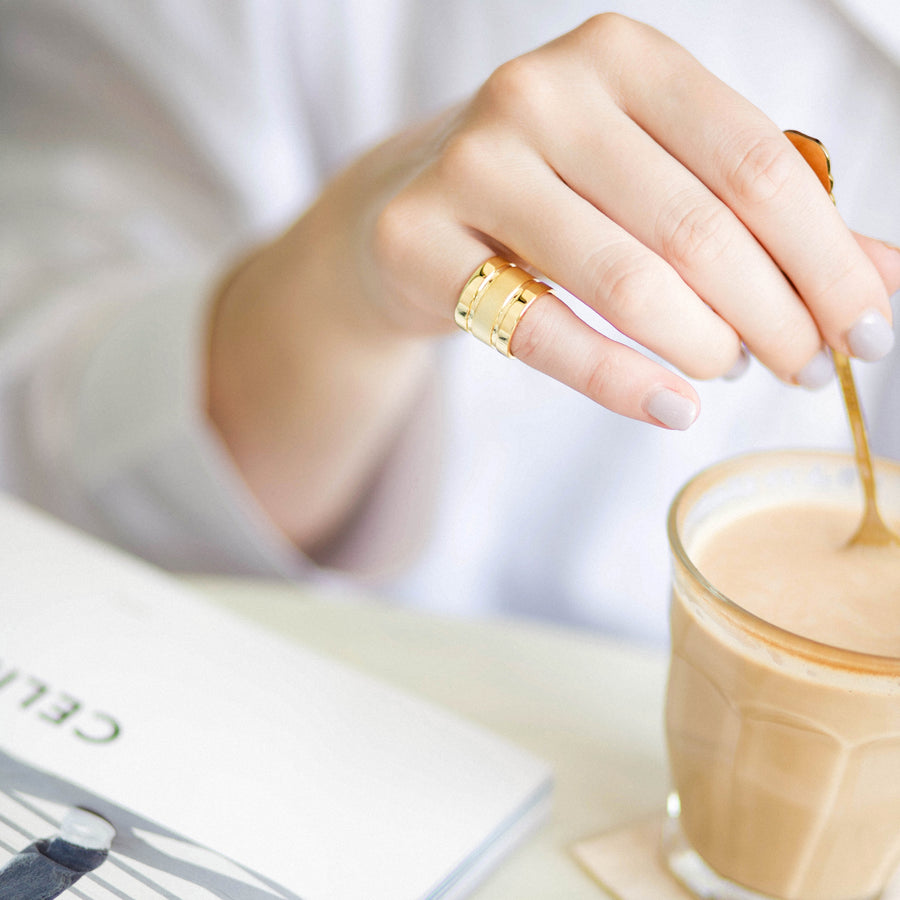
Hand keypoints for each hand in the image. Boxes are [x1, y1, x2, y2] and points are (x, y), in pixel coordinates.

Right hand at [369, 14, 898, 426]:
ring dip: (706, 347)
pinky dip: (621, 381)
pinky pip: (543, 332)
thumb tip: (883, 282)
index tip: (869, 332)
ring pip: (626, 280)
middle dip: (776, 317)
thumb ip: (763, 219)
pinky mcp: (420, 242)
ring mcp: (472, 164)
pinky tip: (675, 408)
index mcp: (619, 56)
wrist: (414, 210)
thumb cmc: (556, 194)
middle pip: (699, 228)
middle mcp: (542, 93)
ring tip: (735, 374)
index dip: (828, 259)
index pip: (757, 163)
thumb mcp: (658, 177)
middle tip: (805, 370)